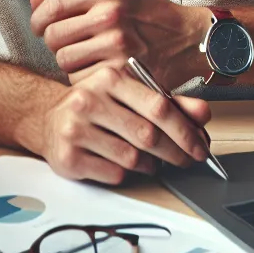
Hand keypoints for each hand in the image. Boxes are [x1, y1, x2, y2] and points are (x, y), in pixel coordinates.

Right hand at [22, 68, 210, 184]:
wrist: (50, 119)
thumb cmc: (98, 107)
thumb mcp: (130, 95)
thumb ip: (169, 103)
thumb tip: (203, 114)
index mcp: (110, 78)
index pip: (159, 106)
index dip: (186, 131)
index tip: (200, 146)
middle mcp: (89, 100)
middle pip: (147, 135)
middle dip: (174, 153)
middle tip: (186, 160)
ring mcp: (75, 129)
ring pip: (132, 158)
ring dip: (150, 165)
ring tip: (152, 161)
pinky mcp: (68, 157)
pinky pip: (113, 174)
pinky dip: (127, 174)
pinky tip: (124, 165)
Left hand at [29, 0, 207, 88]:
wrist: (191, 38)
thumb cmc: (155, 18)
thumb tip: (36, 1)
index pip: (53, 6)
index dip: (38, 19)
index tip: (39, 27)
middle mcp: (109, 16)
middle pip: (54, 37)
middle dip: (56, 45)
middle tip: (68, 46)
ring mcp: (116, 44)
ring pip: (66, 61)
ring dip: (71, 64)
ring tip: (87, 60)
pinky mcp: (123, 70)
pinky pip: (84, 79)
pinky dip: (87, 79)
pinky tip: (100, 72)